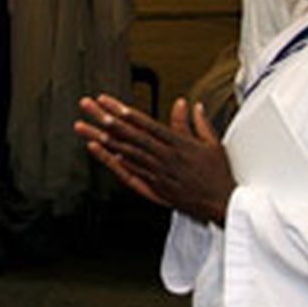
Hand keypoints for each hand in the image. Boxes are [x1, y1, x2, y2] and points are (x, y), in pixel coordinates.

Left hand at [75, 95, 234, 223]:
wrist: (223, 205)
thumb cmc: (218, 176)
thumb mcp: (212, 144)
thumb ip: (196, 123)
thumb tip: (188, 104)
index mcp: (178, 143)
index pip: (144, 123)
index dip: (122, 111)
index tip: (106, 101)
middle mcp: (164, 157)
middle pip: (128, 134)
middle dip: (105, 118)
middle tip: (87, 106)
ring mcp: (157, 173)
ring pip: (124, 152)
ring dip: (103, 138)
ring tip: (84, 127)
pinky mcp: (154, 188)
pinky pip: (129, 172)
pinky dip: (113, 161)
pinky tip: (99, 151)